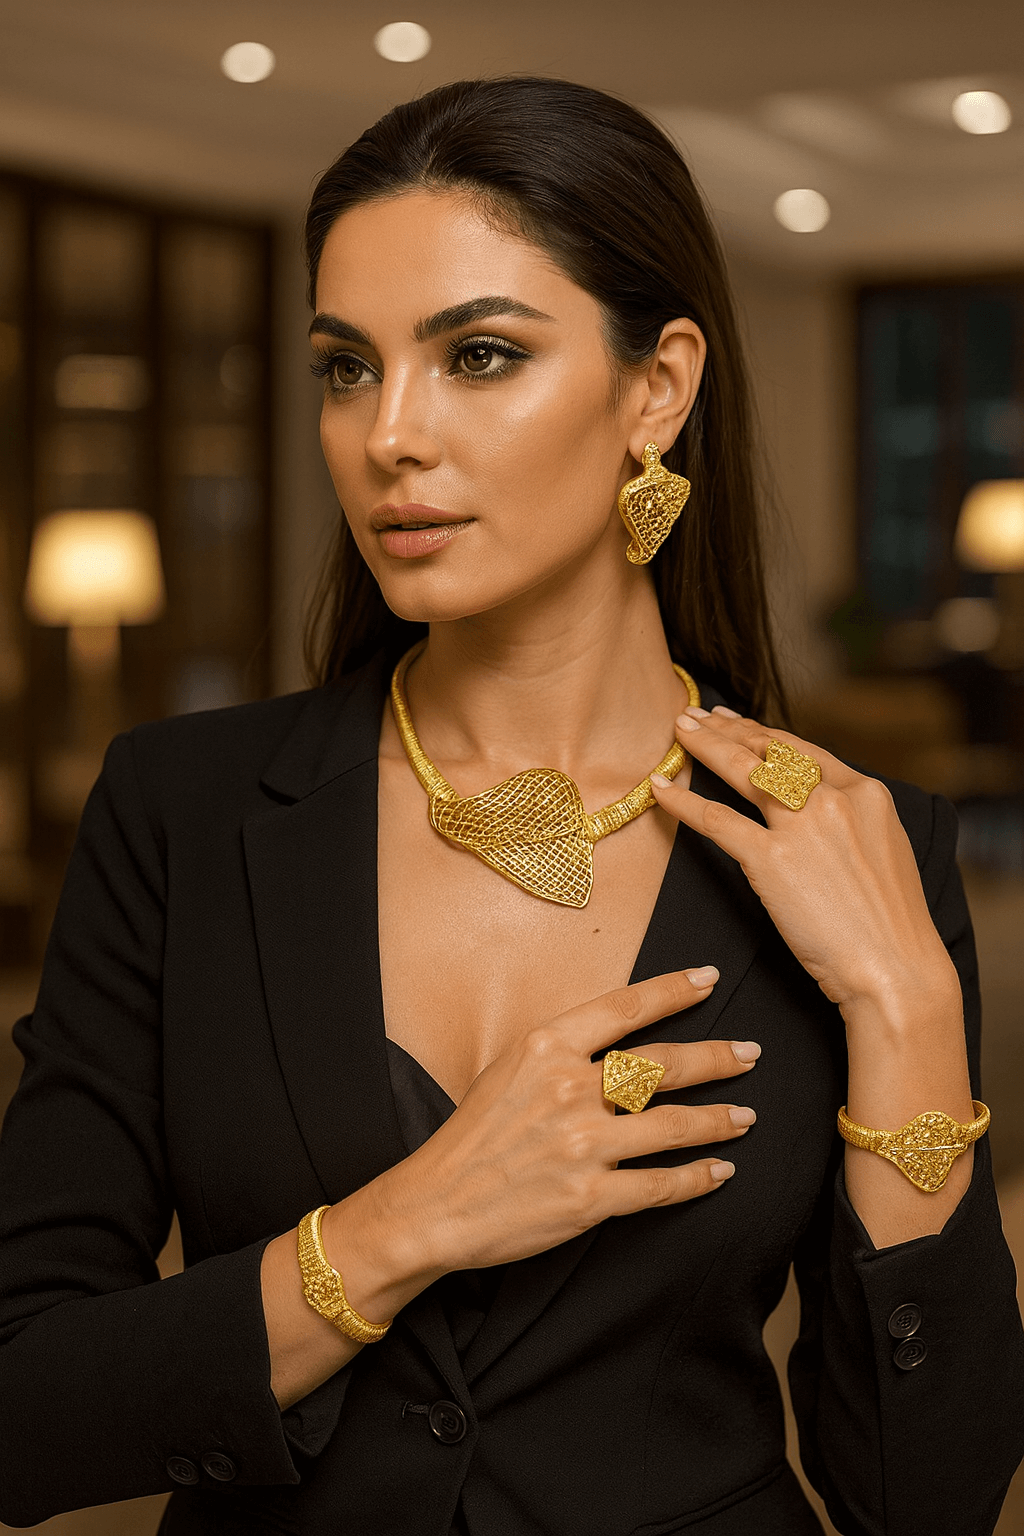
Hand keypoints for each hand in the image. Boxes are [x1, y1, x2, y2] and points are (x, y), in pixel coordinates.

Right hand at [341, 969, 758, 1280]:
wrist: (435, 1205)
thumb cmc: (471, 1136)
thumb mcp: (507, 1070)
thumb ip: (561, 1053)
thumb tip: (614, 1041)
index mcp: (547, 1048)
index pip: (626, 1010)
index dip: (673, 991)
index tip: (708, 979)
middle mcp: (570, 1090)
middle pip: (664, 1066)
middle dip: (716, 1057)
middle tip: (750, 1053)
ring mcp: (583, 1146)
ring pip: (673, 1126)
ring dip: (718, 1120)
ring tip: (747, 1117)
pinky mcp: (590, 1199)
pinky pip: (660, 1186)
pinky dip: (697, 1178)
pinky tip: (719, 1170)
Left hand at [651, 707, 960, 1028]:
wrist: (896, 969)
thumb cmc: (891, 925)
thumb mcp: (885, 851)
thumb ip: (852, 821)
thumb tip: (819, 810)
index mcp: (868, 793)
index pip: (804, 749)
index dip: (764, 733)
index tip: (737, 721)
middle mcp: (835, 799)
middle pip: (770, 751)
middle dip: (728, 729)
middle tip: (696, 716)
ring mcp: (802, 826)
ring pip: (743, 771)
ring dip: (706, 746)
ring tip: (679, 731)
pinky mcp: (771, 859)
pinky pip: (716, 819)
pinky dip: (684, 801)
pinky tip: (661, 789)